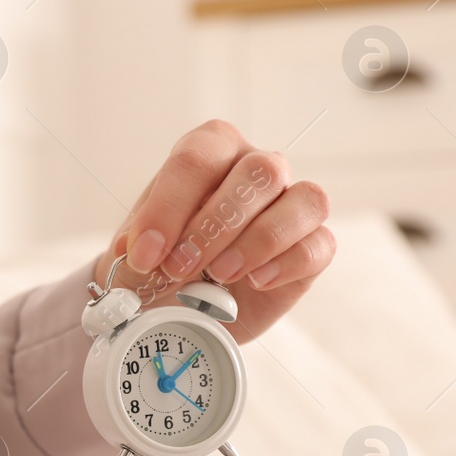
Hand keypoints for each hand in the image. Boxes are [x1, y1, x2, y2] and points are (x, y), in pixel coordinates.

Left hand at [93, 120, 333, 343]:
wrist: (181, 304)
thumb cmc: (160, 264)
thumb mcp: (137, 255)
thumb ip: (137, 247)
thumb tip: (140, 250)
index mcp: (210, 150)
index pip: (197, 158)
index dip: (168, 207)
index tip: (145, 253)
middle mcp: (258, 166)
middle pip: (258, 172)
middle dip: (213, 225)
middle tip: (179, 268)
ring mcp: (292, 203)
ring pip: (302, 200)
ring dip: (256, 242)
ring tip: (218, 275)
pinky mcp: (314, 244)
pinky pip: (318, 243)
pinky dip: (285, 264)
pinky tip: (254, 281)